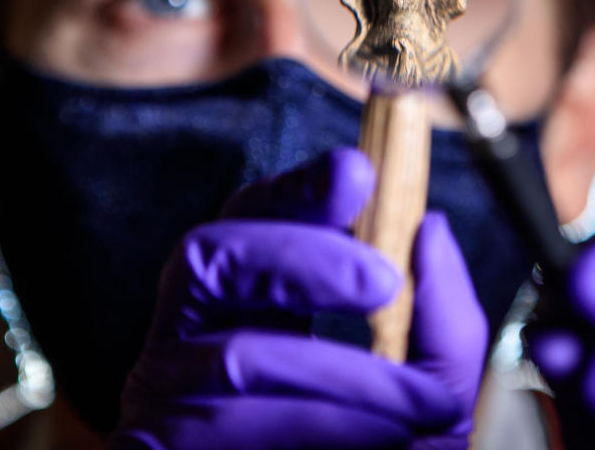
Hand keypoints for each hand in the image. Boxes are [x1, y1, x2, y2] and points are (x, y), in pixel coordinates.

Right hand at [108, 148, 488, 448]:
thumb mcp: (427, 400)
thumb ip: (440, 321)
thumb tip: (430, 230)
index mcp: (249, 308)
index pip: (252, 220)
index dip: (296, 189)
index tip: (358, 172)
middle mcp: (193, 338)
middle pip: (209, 255)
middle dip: (299, 256)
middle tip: (380, 281)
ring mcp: (164, 399)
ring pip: (234, 354)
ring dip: (338, 374)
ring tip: (418, 404)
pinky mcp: (154, 446)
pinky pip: (226, 426)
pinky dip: (316, 428)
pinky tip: (377, 438)